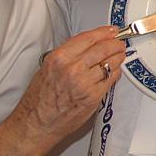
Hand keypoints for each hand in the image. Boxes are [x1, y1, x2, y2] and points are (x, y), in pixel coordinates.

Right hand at [12, 27, 123, 154]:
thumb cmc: (39, 100)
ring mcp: (84, 83)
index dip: (104, 32)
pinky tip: (114, 71)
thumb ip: (68, 54)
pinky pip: (111, 79)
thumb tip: (88, 44)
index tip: (111, 31)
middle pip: (103, 48)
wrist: (36, 124)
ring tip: (119, 55)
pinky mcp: (93, 96)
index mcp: (59, 58)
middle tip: (119, 43)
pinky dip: (115, 73)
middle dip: (115, 43)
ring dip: (118, 57)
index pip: (88, 37)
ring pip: (110, 62)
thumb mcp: (47, 67)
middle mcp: (72, 68)